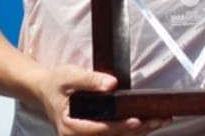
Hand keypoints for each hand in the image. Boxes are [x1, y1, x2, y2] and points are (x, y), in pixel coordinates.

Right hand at [32, 64, 170, 135]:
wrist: (45, 91)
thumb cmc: (56, 83)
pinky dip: (131, 130)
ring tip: (160, 121)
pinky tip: (148, 123)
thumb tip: (112, 84)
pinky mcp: (93, 134)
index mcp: (69, 126)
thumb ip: (89, 80)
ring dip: (138, 131)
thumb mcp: (69, 76)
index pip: (98, 129)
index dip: (118, 127)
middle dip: (136, 129)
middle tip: (159, 120)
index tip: (136, 121)